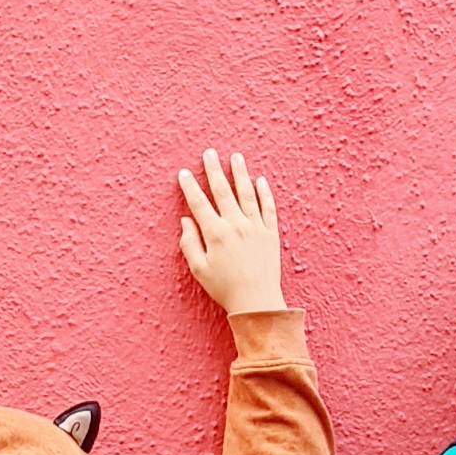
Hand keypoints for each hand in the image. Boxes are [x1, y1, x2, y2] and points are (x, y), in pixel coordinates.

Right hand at [175, 149, 283, 315]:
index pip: (199, 203)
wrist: (257, 302)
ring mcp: (255, 227)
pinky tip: (260, 180)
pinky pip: (268, 207)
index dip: (190, 187)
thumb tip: (186, 221)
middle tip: (209, 153)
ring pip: (247, 193)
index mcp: (216, 233)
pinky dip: (264, 192)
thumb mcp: (199, 269)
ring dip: (240, 173)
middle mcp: (236, 225)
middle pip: (223, 191)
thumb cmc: (225, 289)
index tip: (184, 173)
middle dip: (214, 169)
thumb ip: (189, 243)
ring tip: (236, 157)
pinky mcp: (271, 233)